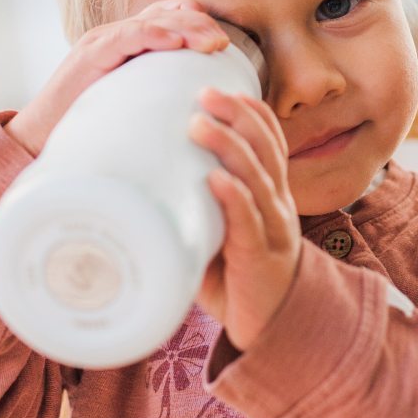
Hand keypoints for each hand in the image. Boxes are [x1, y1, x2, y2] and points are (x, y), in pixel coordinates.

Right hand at [5, 0, 227, 156]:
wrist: (41, 138)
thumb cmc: (92, 126)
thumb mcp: (135, 104)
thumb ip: (161, 94)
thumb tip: (203, 108)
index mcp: (130, 43)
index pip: (170, 16)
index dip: (199, 22)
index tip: (225, 44)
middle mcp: (117, 35)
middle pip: (167, 15)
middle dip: (200, 26)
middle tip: (223, 44)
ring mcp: (102, 41)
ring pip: (152, 21)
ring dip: (185, 30)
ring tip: (210, 43)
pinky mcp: (90, 55)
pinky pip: (126, 37)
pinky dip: (153, 36)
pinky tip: (175, 44)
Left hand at [188, 88, 301, 349]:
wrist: (272, 332)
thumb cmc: (239, 282)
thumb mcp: (216, 238)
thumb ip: (193, 212)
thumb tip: (140, 187)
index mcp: (271, 195)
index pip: (271, 141)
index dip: (252, 111)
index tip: (222, 85)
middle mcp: (278, 205)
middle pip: (265, 148)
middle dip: (237, 115)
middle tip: (204, 91)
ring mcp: (274, 229)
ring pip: (259, 176)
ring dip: (230, 146)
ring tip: (200, 123)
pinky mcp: (262, 257)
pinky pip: (250, 221)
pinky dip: (235, 197)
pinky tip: (217, 179)